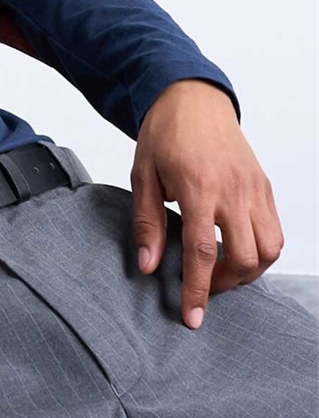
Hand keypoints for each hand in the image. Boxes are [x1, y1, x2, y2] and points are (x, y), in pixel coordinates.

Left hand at [131, 79, 282, 329]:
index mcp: (198, 189)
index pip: (202, 253)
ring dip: (249, 271)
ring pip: (270, 249)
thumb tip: (148, 266)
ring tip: (223, 273)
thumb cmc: (165, 135)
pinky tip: (238, 250)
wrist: (194, 99)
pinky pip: (275, 230)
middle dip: (225, 285)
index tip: (192, 317)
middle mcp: (233, 191)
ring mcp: (254, 189)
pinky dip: (262, 250)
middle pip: (244, 258)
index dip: (197, 290)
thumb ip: (147, 223)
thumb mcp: (142, 176)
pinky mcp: (264, 186)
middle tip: (204, 290)